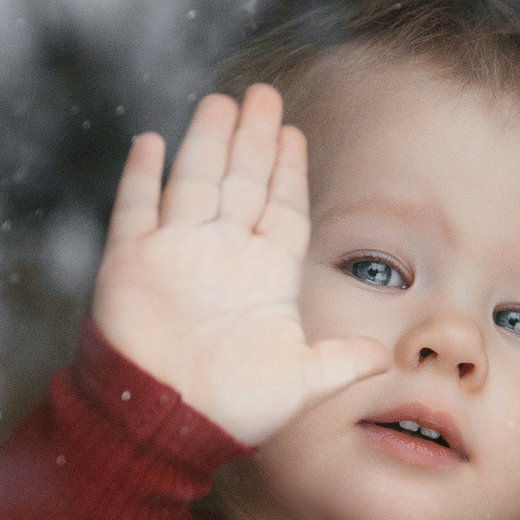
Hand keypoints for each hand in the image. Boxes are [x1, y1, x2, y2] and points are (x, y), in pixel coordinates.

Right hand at [90, 85, 386, 445]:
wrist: (169, 425)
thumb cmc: (236, 410)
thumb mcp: (303, 383)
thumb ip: (343, 362)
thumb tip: (387, 357)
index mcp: (264, 277)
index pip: (280, 209)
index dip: (286, 171)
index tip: (294, 133)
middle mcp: (223, 257)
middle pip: (241, 183)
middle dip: (253, 139)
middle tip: (264, 95)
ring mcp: (176, 254)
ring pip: (195, 181)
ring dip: (207, 142)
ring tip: (222, 101)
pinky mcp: (132, 262)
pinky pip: (136, 208)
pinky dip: (142, 176)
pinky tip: (152, 141)